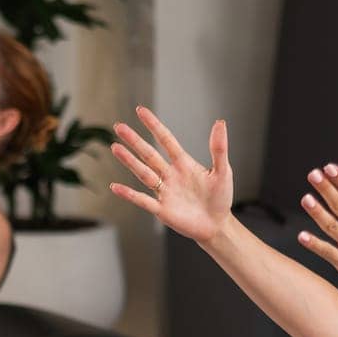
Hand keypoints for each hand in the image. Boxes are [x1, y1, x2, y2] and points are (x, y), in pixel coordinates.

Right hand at [108, 107, 234, 243]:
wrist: (217, 225)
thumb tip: (220, 122)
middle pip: (149, 154)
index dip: (154, 125)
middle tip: (119, 127)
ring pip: (143, 173)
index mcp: (184, 164)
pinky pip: (142, 200)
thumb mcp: (222, 171)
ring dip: (129, 161)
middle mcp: (170, 175)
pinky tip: (115, 187)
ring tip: (115, 147)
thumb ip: (219, 148)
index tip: (140, 111)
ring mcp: (164, 192)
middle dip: (134, 140)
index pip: (166, 140)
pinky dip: (129, 194)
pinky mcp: (162, 209)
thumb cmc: (220, 198)